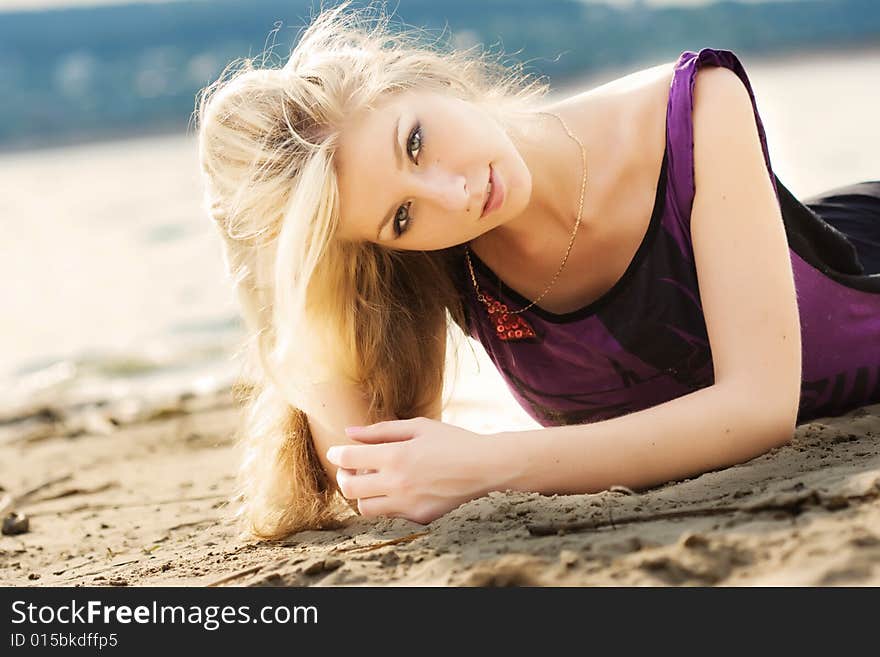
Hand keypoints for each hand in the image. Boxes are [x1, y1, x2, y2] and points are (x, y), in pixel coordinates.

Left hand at [325, 417, 492, 523]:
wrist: (485, 467)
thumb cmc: (452, 441)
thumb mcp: (418, 427)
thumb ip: (380, 431)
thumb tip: (350, 432)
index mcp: (395, 456)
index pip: (348, 459)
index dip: (336, 455)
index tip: (336, 452)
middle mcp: (397, 483)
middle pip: (349, 488)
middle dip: (343, 477)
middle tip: (349, 469)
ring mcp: (407, 504)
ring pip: (365, 508)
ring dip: (363, 494)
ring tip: (373, 480)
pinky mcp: (419, 518)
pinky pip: (390, 514)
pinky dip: (387, 502)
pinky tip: (399, 489)